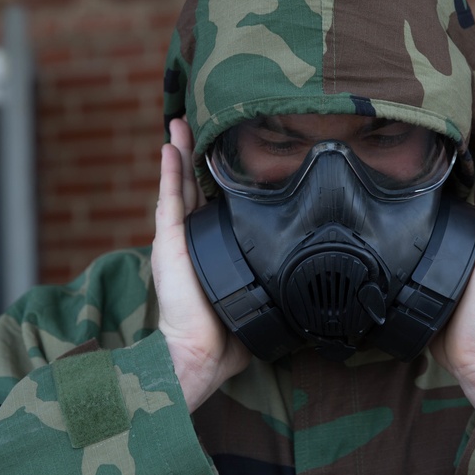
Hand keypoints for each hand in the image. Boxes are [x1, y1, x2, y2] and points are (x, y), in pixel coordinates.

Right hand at [151, 118, 249, 412]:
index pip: (213, 205)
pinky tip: (169, 148)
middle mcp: (192, 237)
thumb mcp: (257, 296)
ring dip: (179, 153)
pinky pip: (168, 200)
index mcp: (212, 247)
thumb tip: (306, 282)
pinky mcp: (168, 242)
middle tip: (198, 125)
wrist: (201, 351)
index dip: (216, 179)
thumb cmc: (227, 332)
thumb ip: (272, 281)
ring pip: (178, 186)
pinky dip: (168, 173)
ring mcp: (177, 237)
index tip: (225, 153)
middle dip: (195, 156)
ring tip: (180, 124)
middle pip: (192, 187)